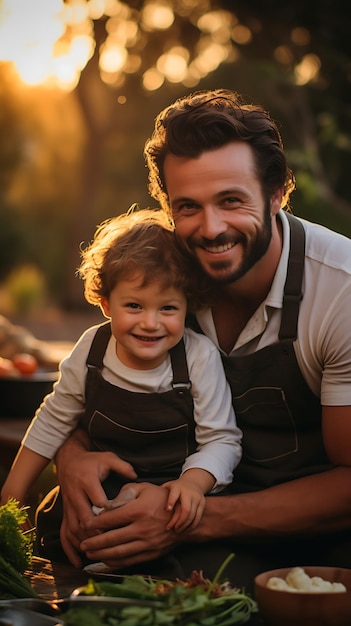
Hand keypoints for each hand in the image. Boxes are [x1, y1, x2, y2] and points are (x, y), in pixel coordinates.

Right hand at [55, 430, 136, 566]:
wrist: (69, 461)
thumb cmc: (92, 461)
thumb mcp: (108, 458)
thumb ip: (122, 466)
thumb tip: (136, 474)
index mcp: (87, 481)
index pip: (97, 499)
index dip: (108, 512)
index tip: (120, 521)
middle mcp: (75, 495)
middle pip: (85, 518)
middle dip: (97, 532)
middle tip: (112, 543)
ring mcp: (68, 506)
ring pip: (74, 529)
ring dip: (85, 542)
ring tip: (97, 555)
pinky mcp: (66, 513)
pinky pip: (64, 534)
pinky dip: (70, 549)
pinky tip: (78, 562)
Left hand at [80, 483, 177, 568]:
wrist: (184, 518)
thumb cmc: (161, 499)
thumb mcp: (144, 488)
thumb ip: (124, 492)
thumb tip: (108, 504)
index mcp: (138, 510)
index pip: (111, 519)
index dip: (95, 523)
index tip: (85, 525)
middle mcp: (142, 529)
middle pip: (112, 539)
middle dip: (94, 543)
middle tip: (82, 544)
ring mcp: (146, 543)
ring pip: (119, 553)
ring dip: (101, 555)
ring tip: (89, 554)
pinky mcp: (150, 554)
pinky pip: (129, 561)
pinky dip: (115, 563)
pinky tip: (105, 561)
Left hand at [163, 479, 205, 531]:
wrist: (193, 483)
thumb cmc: (176, 487)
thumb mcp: (167, 486)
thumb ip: (159, 493)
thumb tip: (143, 499)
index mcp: (178, 487)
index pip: (174, 494)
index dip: (171, 501)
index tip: (167, 509)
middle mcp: (188, 492)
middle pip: (186, 509)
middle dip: (178, 521)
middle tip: (170, 528)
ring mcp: (197, 498)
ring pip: (192, 515)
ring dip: (184, 525)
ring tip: (177, 531)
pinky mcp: (202, 504)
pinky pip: (198, 517)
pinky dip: (191, 525)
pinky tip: (185, 530)